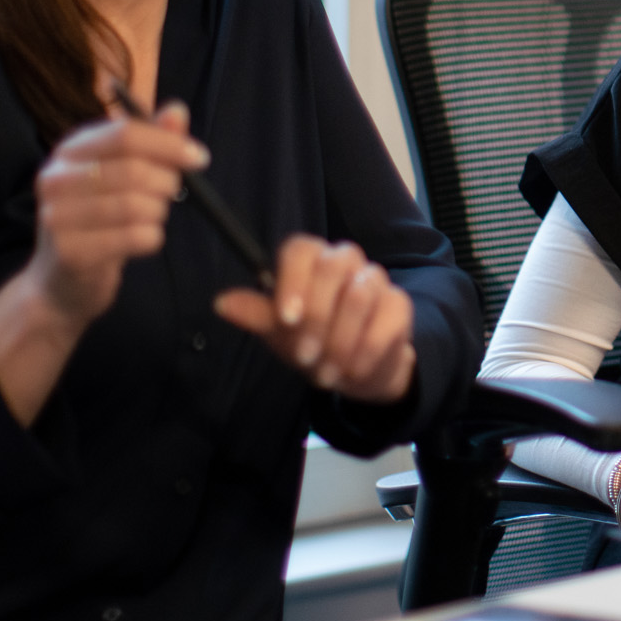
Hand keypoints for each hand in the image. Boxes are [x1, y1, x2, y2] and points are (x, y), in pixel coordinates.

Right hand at [27, 100, 206, 328]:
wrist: (61, 282)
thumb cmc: (98, 220)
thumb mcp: (122, 174)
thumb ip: (150, 142)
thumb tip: (177, 111)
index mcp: (71, 150)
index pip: (125, 133)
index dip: (168, 144)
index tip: (200, 157)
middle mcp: (56, 178)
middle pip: (134, 169)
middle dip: (167, 183)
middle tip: (171, 195)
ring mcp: (57, 216)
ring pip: (136, 205)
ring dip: (158, 213)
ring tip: (151, 218)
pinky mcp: (70, 252)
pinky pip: (135, 237)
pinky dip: (152, 238)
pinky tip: (142, 240)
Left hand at [216, 236, 417, 403]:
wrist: (354, 370)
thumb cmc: (311, 343)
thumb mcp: (279, 333)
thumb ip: (257, 316)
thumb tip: (222, 303)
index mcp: (310, 261)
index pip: (301, 249)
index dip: (293, 281)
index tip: (286, 319)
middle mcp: (344, 261)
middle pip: (332, 266)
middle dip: (316, 318)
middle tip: (304, 356)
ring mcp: (374, 280)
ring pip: (358, 295)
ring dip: (339, 341)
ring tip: (326, 371)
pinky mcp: (398, 303)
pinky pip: (386, 319)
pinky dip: (365, 351)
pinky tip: (352, 369)